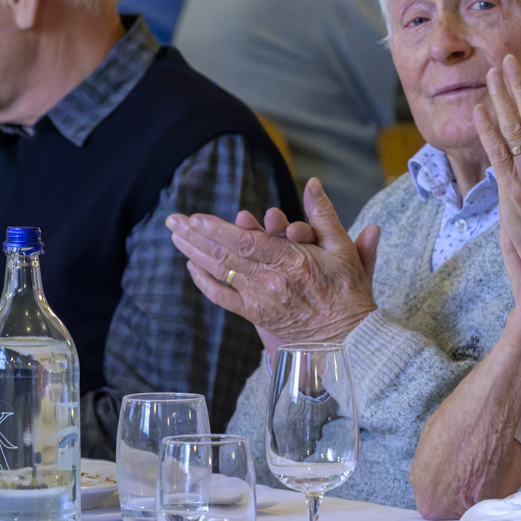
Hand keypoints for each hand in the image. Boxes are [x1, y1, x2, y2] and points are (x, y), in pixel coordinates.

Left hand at [166, 178, 380, 348]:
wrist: (346, 337)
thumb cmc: (348, 291)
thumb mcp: (343, 248)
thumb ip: (324, 214)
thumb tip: (313, 183)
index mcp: (292, 261)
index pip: (247, 242)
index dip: (218, 230)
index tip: (196, 218)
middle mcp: (271, 280)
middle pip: (225, 255)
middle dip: (195, 236)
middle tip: (172, 220)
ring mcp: (260, 299)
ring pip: (220, 273)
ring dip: (194, 253)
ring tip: (175, 236)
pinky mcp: (255, 314)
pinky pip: (223, 297)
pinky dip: (205, 282)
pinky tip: (192, 266)